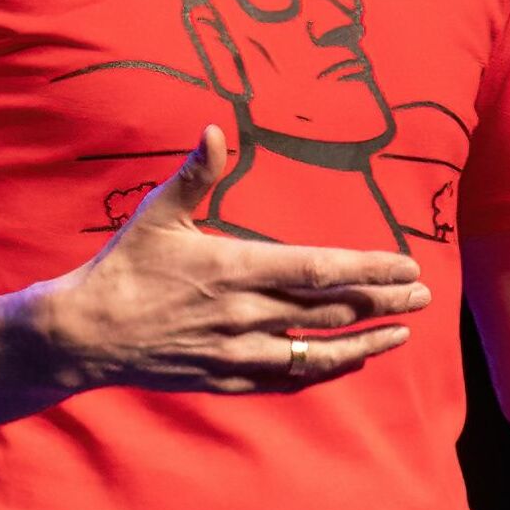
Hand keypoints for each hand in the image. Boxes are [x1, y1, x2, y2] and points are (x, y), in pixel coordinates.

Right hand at [26, 126, 436, 393]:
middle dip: (382, 302)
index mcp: (235, 268)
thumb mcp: (156, 216)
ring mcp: (239, 352)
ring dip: (365, 341)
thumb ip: (193, 175)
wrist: (85, 334)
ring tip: (402, 333)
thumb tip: (214, 131)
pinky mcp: (228, 378)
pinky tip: (351, 362)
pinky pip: (290, 377)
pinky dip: (325, 370)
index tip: (405, 264)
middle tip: (423, 296)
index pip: (320, 269)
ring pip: (318, 350)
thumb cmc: (122, 269)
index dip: (368, 268)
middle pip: (331, 310)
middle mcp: (246, 314)